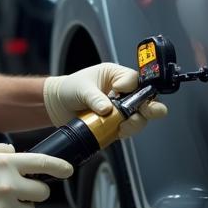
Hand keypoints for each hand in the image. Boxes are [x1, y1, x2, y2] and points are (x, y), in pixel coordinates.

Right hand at [0, 142, 71, 207]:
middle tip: (20, 192)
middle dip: (34, 192)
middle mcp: (8, 185)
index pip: (43, 163)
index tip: (68, 170)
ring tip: (2, 206)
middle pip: (42, 193)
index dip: (60, 167)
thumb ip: (1, 150)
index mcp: (6, 163)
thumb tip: (16, 154)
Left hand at [43, 62, 167, 138]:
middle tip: (148, 112)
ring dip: (135, 122)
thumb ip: (94, 98)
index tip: (119, 93)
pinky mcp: (115, 123)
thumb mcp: (82, 89)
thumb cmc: (69, 89)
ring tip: (124, 125)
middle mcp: (122, 92)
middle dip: (150, 107)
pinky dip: (126, 132)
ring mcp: (120, 109)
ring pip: (140, 116)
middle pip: (146, 99)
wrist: (57, 106)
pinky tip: (118, 131)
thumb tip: (107, 109)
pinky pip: (128, 129)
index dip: (133, 89)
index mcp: (117, 76)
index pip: (135, 80)